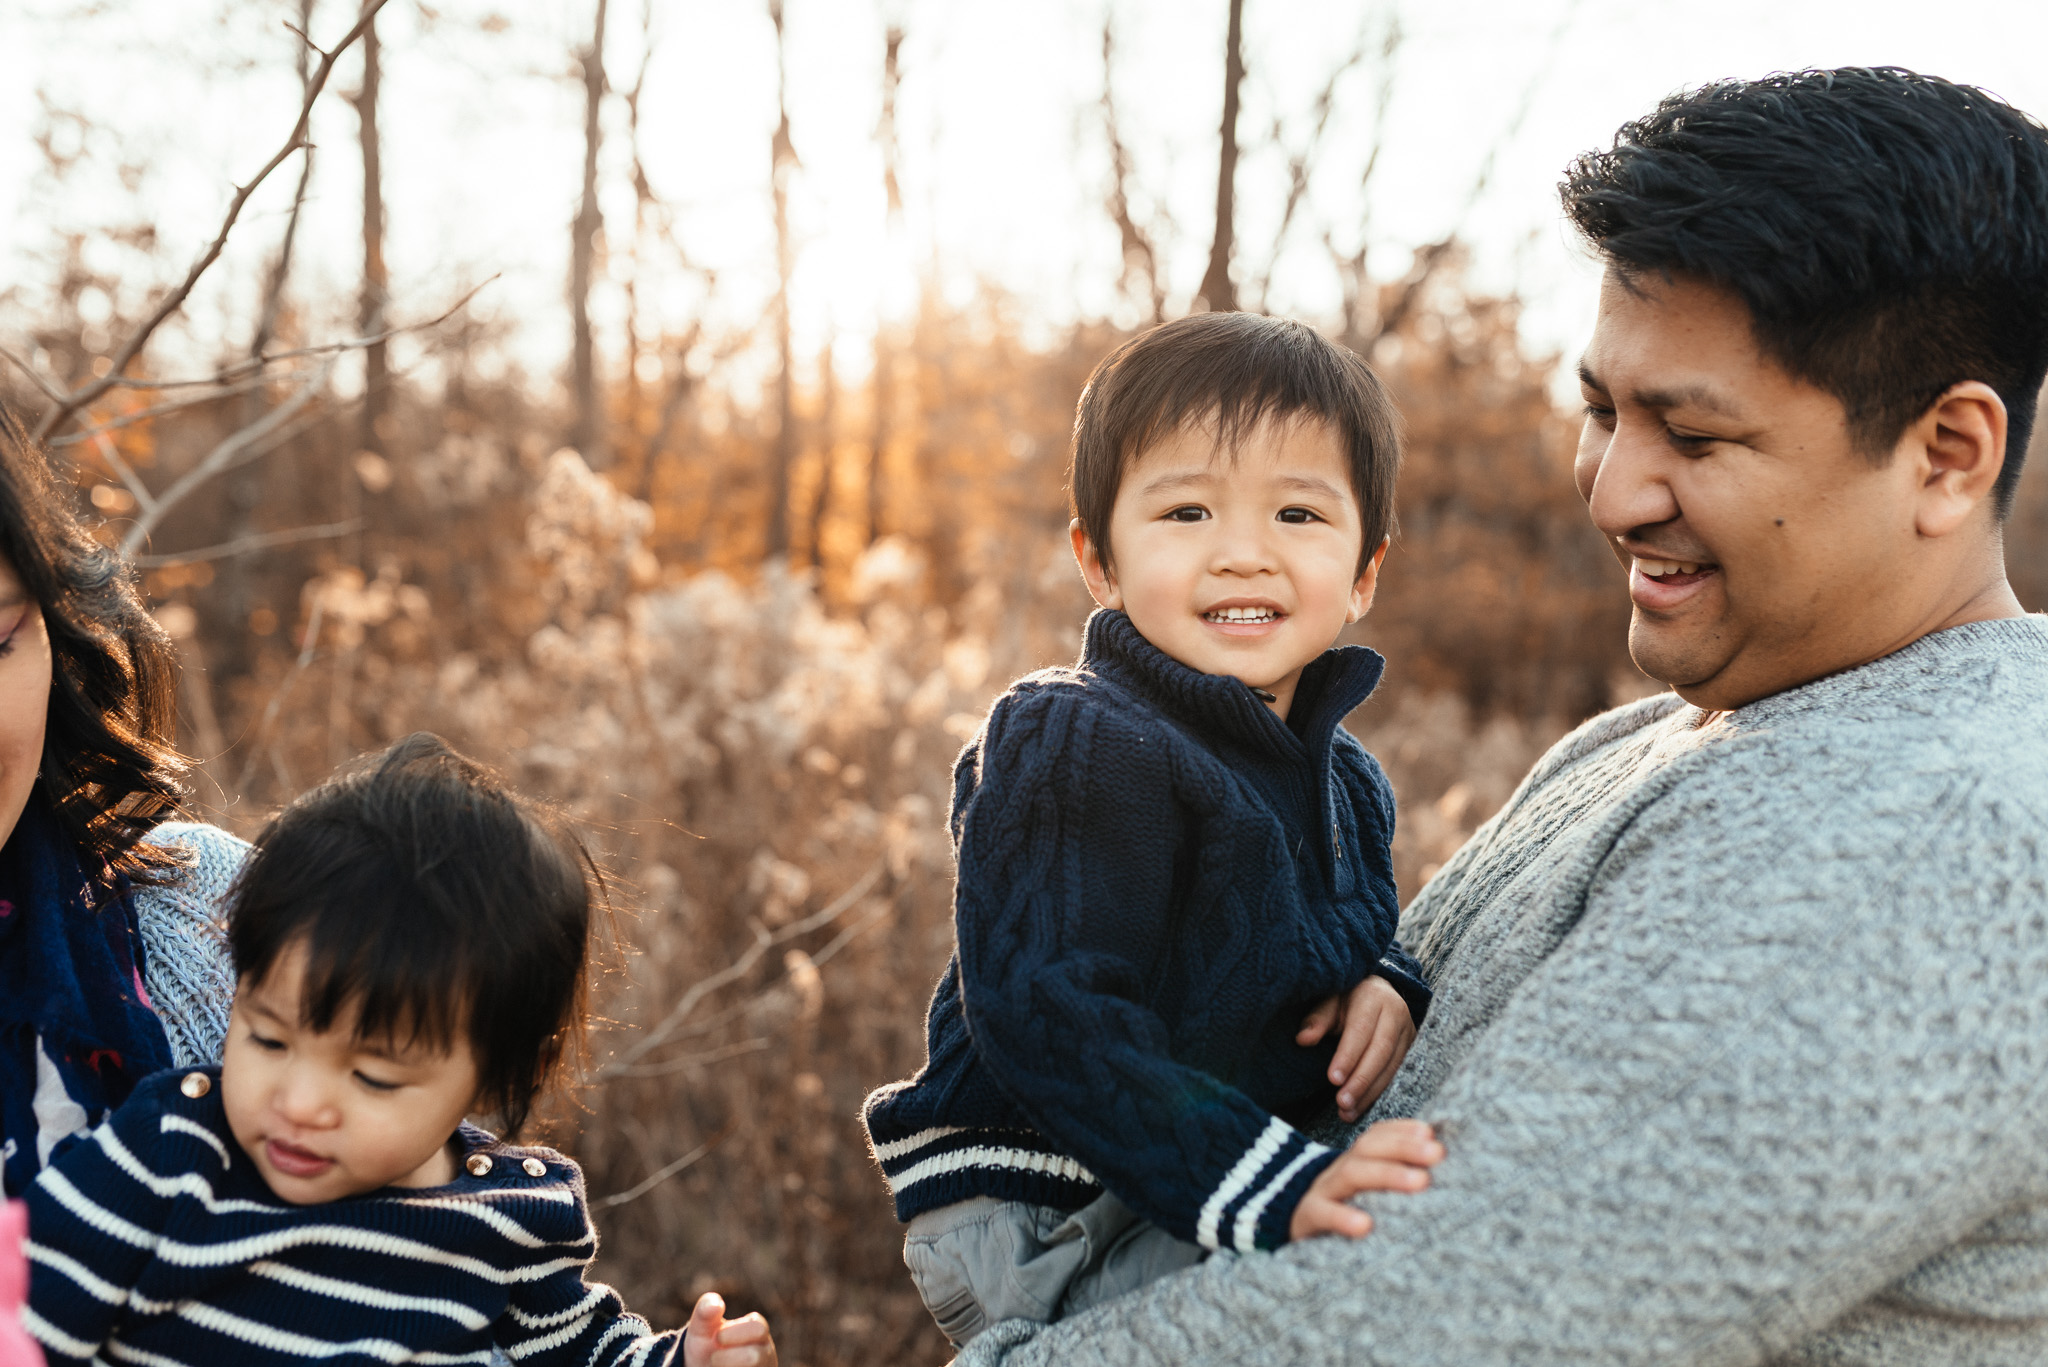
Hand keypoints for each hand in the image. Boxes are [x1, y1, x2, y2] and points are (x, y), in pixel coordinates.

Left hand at [682, 1292, 777, 1366]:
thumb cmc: (707, 1344)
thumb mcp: (702, 1327)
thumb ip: (706, 1311)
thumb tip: (717, 1305)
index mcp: (757, 1331)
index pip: (758, 1328)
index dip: (734, 1332)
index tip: (717, 1337)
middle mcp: (765, 1354)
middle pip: (757, 1357)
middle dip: (730, 1357)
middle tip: (714, 1358)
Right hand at [1287, 1119, 1442, 1241]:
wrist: (1281, 1221)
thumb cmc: (1338, 1208)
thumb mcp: (1361, 1188)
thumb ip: (1390, 1175)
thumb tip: (1435, 1161)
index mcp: (1355, 1161)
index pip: (1377, 1136)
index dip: (1402, 1131)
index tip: (1431, 1133)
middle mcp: (1339, 1169)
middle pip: (1368, 1148)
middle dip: (1404, 1147)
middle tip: (1438, 1153)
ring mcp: (1322, 1190)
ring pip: (1352, 1174)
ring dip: (1387, 1174)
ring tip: (1420, 1182)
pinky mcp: (1307, 1215)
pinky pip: (1323, 1213)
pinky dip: (1342, 1217)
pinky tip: (1365, 1226)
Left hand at [1295, 975, 1416, 1122]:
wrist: (1375, 992)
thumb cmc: (1345, 1000)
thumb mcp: (1329, 1002)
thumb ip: (1317, 1020)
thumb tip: (1303, 1039)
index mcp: (1374, 996)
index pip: (1361, 1030)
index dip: (1348, 1056)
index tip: (1333, 1079)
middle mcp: (1396, 1013)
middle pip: (1380, 1052)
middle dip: (1361, 1081)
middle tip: (1342, 1102)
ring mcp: (1408, 1032)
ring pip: (1392, 1067)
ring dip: (1370, 1093)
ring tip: (1348, 1112)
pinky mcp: (1413, 1049)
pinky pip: (1398, 1075)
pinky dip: (1380, 1093)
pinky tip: (1363, 1108)